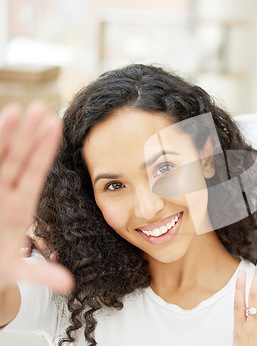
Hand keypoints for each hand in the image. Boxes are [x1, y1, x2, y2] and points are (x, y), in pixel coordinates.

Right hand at [0, 102, 72, 292]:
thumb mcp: (16, 271)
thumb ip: (40, 274)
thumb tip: (69, 284)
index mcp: (19, 207)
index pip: (34, 173)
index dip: (44, 150)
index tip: (55, 126)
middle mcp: (3, 194)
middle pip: (17, 158)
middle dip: (28, 134)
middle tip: (43, 107)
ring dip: (5, 134)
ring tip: (15, 109)